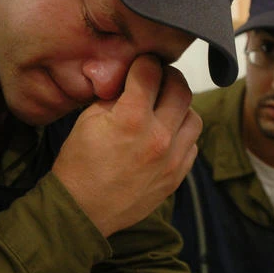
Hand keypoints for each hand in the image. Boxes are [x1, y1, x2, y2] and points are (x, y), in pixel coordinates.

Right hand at [52, 55, 201, 237]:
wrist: (82, 210)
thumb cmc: (80, 164)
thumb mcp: (88, 119)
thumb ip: (114, 95)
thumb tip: (131, 78)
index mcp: (131, 119)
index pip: (150, 71)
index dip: (144, 62)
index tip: (141, 63)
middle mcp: (158, 137)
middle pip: (180, 89)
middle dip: (167, 77)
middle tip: (157, 78)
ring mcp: (172, 159)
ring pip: (193, 116)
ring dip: (179, 107)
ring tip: (163, 108)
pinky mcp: (177, 175)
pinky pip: (192, 143)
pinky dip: (181, 134)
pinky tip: (164, 135)